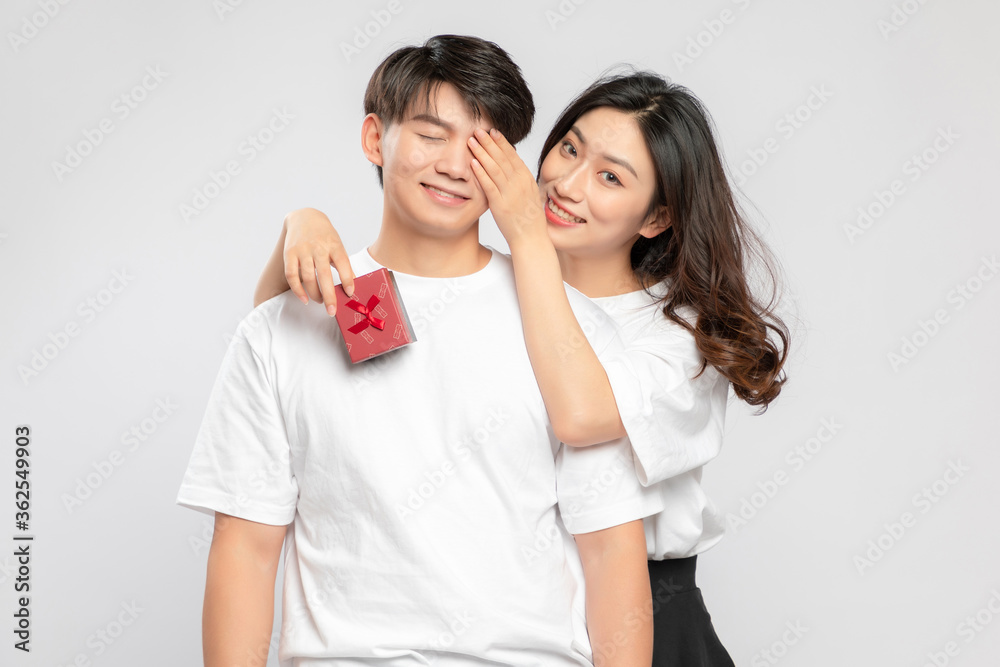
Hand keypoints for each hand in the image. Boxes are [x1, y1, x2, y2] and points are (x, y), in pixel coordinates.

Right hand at [283, 208, 354, 314]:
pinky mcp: (289, 253)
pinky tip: (305, 299)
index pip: (343, 264)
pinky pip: (291, 275)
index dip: (348, 280)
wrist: (305, 217)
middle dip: (329, 296)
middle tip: (332, 311)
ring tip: (321, 302)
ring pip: (308, 278)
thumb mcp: (338, 246)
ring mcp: (302, 250)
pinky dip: (298, 290)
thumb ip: (344, 264)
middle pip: (324, 275)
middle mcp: (318, 247)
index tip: (351, 293)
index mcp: (334, 245)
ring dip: (315, 294)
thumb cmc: (325, 236)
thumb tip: (352, 286)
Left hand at [468, 128, 547, 246]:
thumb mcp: (528, 193)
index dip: (502, 142)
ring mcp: (510, 193)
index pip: (513, 155)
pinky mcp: (500, 204)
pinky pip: (489, 185)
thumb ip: (519, 180)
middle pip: (502, 158)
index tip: (492, 131)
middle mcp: (519, 183)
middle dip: (489, 142)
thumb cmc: (528, 217)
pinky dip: (480, 173)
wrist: (531, 237)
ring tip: (472, 141)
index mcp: (526, 178)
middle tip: (478, 129)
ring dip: (482, 153)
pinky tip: (473, 163)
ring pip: (494, 168)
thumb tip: (510, 166)